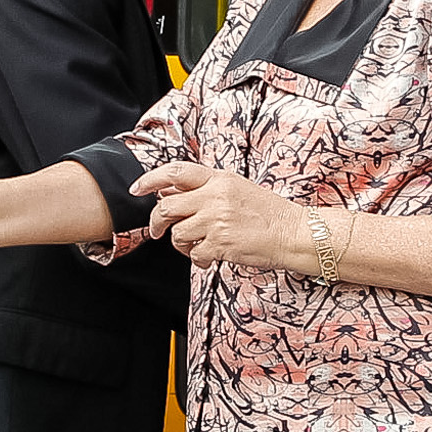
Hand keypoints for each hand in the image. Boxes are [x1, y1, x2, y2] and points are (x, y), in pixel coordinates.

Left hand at [133, 162, 305, 269]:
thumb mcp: (237, 189)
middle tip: (158, 231)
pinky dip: (198, 259)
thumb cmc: (269, 213)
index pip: (176, 172)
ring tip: (196, 246)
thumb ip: (206, 188)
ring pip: (177, 233)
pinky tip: (210, 257)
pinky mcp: (221, 244)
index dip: (150, 179)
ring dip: (182, 244)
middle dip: (156, 222)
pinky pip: (194, 254)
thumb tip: (171, 191)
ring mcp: (217, 220)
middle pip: (167, 206)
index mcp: (220, 179)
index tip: (137, 188)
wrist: (294, 233)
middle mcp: (215, 196)